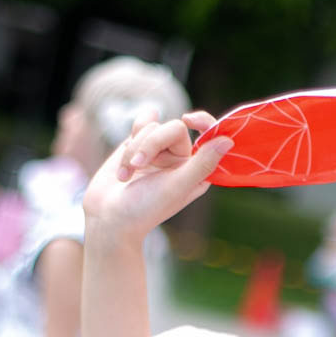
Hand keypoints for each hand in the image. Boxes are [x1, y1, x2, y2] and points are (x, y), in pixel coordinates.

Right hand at [83, 108, 230, 242]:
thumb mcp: (176, 187)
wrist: (108, 217)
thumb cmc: (144, 208)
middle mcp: (181, 159)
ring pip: (152, 126)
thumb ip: (202, 164)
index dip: (203, 122)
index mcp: (198, 171)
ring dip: (133, 148)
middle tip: (138, 165)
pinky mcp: (139, 145)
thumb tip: (228, 140)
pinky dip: (129, 141)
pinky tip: (125, 161)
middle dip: (151, 143)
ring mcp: (159, 151)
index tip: (188, 119)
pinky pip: (140, 123)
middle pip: (174, 127)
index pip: (209, 135)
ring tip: (127, 175)